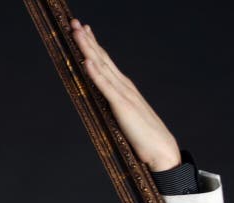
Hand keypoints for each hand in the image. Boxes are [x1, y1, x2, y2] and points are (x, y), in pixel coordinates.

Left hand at [70, 18, 180, 171]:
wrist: (160, 150)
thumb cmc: (143, 137)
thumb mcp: (122, 119)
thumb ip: (112, 109)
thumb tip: (99, 106)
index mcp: (123, 88)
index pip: (105, 62)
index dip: (93, 45)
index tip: (83, 30)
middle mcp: (123, 86)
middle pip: (101, 58)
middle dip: (86, 40)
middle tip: (73, 22)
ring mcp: (123, 94)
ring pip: (102, 67)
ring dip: (88, 49)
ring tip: (76, 32)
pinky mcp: (122, 107)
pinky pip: (106, 87)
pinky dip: (96, 73)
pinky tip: (87, 61)